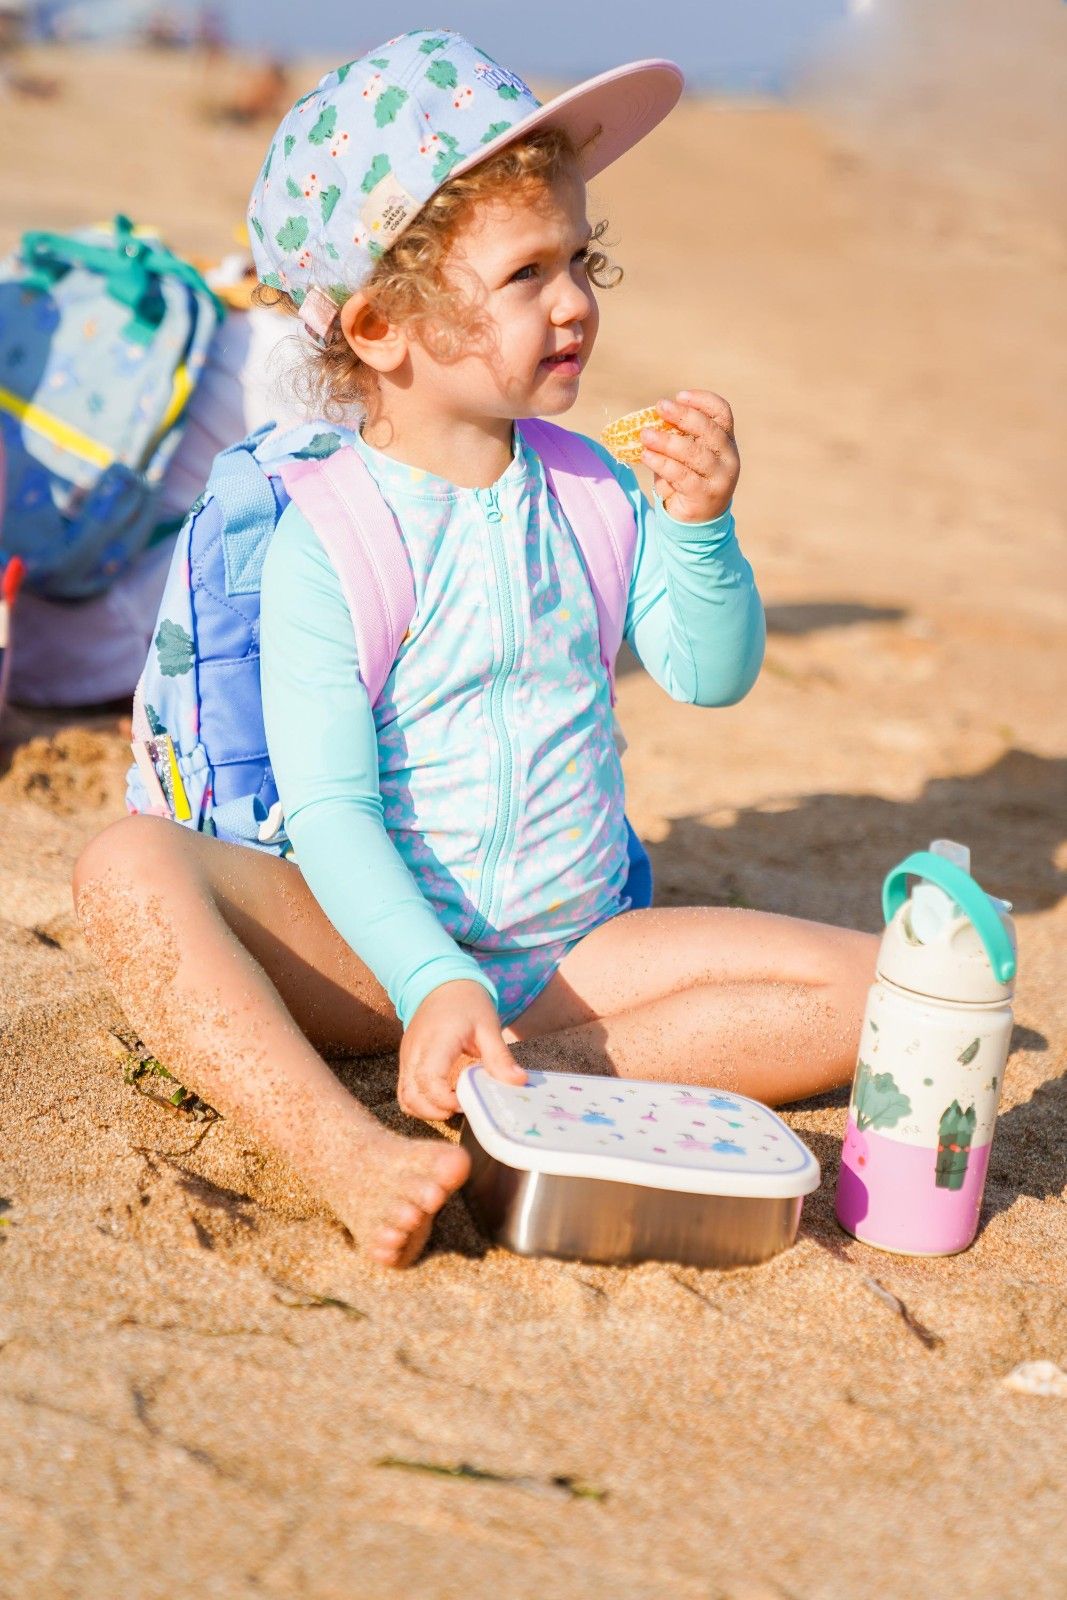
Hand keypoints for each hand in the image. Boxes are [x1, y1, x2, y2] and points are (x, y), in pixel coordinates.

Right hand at [398, 979, 524, 1120]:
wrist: (442, 982)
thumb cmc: (466, 1002)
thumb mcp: (488, 1025)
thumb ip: (499, 1056)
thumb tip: (518, 1081)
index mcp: (436, 1041)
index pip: (429, 1080)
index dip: (444, 1100)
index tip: (465, 1103)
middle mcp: (415, 1051)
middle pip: (412, 1095)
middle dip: (435, 1112)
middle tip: (461, 1108)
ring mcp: (407, 1057)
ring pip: (404, 1097)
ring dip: (426, 1110)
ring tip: (452, 1105)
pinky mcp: (406, 1061)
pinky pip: (405, 1090)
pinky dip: (420, 1102)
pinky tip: (442, 1099)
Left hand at [641, 390, 739, 523]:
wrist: (696, 522)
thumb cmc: (686, 480)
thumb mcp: (684, 455)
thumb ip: (675, 437)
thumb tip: (648, 420)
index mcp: (725, 440)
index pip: (722, 413)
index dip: (702, 400)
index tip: (680, 396)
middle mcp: (728, 457)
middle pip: (709, 430)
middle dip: (683, 415)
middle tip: (660, 407)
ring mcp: (720, 478)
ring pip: (695, 454)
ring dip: (667, 441)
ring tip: (645, 435)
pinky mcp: (705, 496)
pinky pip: (682, 476)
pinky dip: (662, 464)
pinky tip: (647, 456)